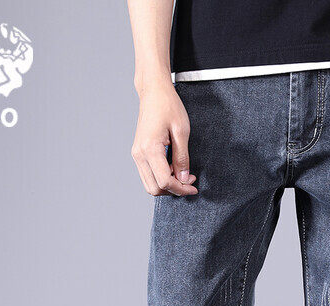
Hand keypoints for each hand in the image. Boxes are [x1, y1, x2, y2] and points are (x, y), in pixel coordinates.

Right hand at [132, 81, 197, 196]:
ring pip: (150, 184)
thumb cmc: (168, 106)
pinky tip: (172, 167)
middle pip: (154, 189)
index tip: (193, 187)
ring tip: (181, 172)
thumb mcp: (182, 131)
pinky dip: (161, 177)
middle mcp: (139, 154)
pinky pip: (148, 174)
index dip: (181, 189)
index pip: (164, 182)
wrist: (153, 91)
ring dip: (167, 185)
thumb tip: (184, 179)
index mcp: (150, 149)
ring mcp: (137, 154)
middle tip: (189, 180)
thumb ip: (182, 158)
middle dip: (173, 190)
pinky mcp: (138, 153)